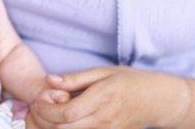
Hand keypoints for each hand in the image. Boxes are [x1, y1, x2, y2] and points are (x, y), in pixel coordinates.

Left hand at [29, 67, 191, 128]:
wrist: (159, 101)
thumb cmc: (130, 81)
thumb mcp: (103, 72)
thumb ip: (74, 78)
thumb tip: (49, 80)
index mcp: (101, 99)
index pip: (66, 113)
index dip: (45, 108)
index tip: (38, 99)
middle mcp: (104, 120)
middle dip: (42, 119)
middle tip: (36, 107)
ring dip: (50, 127)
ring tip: (45, 113)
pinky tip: (59, 121)